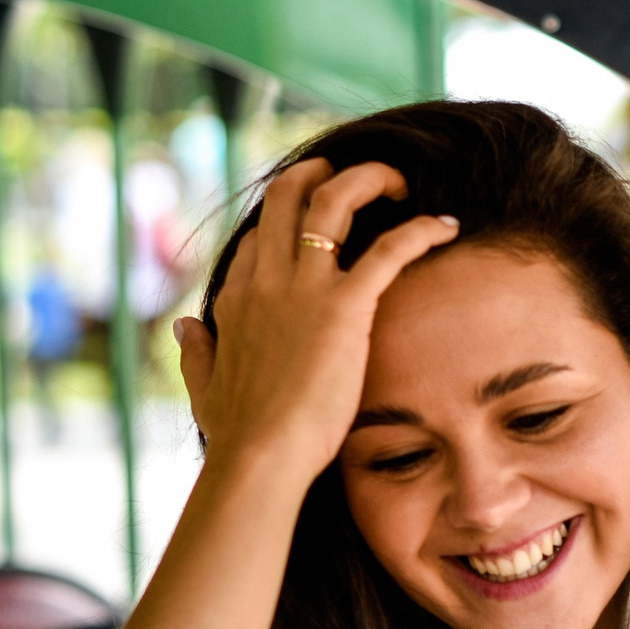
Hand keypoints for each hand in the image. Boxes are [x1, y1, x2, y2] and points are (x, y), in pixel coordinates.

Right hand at [172, 159, 458, 486]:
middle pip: (288, 194)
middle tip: (358, 180)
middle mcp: (267, 279)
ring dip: (368, 180)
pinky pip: (389, 250)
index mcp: (236, 296)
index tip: (315, 224)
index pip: (260, 235)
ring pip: (333, 200)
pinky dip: (420, 232)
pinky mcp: (345, 307)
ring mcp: (304, 288)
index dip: (288, 220)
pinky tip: (446, 228)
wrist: (261, 455)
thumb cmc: (238, 435)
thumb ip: (194, 352)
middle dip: (322, 173)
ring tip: (400, 184)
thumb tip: (183, 325)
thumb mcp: (204, 388)